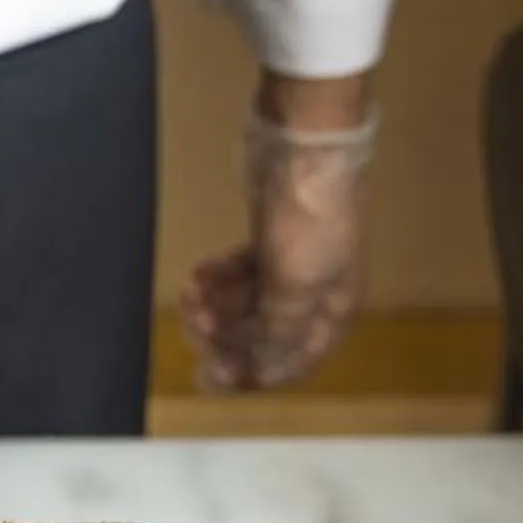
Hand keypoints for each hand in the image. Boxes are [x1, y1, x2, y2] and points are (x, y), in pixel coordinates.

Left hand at [179, 72, 377, 390]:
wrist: (304, 148)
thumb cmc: (309, 219)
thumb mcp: (295, 286)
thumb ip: (278, 333)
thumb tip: (265, 371)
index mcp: (332, 313)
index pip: (293, 363)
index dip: (252, 374)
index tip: (211, 374)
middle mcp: (315, 296)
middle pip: (264, 337)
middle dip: (225, 336)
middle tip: (193, 325)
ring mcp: (292, 267)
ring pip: (247, 306)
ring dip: (215, 307)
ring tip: (189, 294)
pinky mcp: (269, 241)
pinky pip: (238, 276)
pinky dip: (216, 280)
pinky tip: (196, 275)